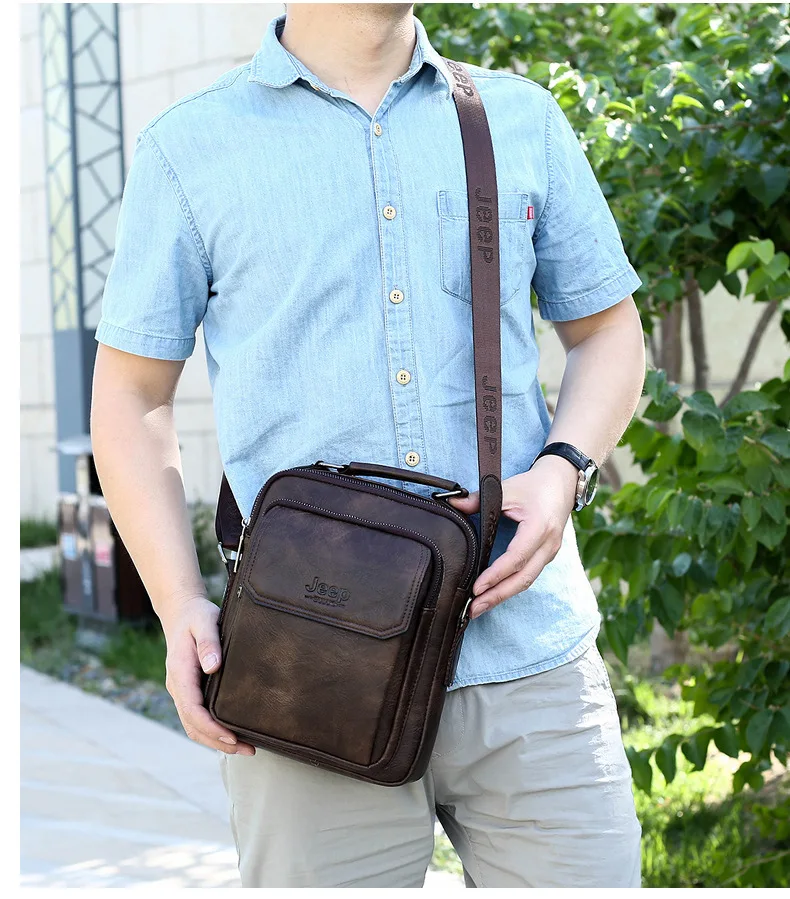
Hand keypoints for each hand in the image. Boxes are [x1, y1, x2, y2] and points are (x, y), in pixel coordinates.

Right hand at [161, 595, 255, 755]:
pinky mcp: (189, 690)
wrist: (181, 612)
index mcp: (180, 672)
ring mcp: (181, 690)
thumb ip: (209, 642)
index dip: (212, 728)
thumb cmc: (196, 616)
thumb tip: (213, 667)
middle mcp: (177, 686)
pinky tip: (231, 732)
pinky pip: (196, 717)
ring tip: (243, 747)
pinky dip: (211, 730)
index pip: (193, 710)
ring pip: (193, 726)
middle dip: (217, 742)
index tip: (233, 737)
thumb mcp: (204, 621)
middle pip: (192, 725)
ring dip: (215, 741)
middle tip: (246, 749)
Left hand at [447, 454, 578, 618]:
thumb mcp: (507, 488)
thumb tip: (453, 504)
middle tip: (473, 610)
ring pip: (526, 581)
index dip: (496, 575)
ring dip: (503, 596)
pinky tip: (494, 594)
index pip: (516, 558)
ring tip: (479, 608)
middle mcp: (548, 545)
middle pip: (523, 579)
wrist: (561, 483)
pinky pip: (528, 576)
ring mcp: (549, 553)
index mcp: (539, 527)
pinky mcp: (546, 556)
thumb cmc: (534, 486)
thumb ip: (479, 498)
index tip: (476, 588)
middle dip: (497, 596)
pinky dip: (510, 587)